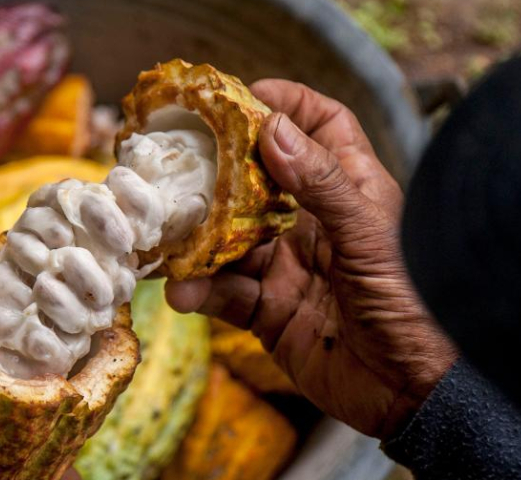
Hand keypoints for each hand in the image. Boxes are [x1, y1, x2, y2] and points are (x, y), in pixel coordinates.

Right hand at [166, 80, 457, 438]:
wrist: (409, 391)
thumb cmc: (410, 302)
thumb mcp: (368, 234)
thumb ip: (321, 183)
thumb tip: (273, 128)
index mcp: (348, 192)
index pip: (322, 128)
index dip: (288, 105)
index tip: (244, 97)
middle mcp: (313, 223)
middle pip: (258, 182)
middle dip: (219, 172)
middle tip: (179, 165)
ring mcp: (287, 267)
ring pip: (230, 240)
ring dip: (198, 242)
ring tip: (169, 242)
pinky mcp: (269, 310)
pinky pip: (226, 293)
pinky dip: (201, 292)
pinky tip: (184, 293)